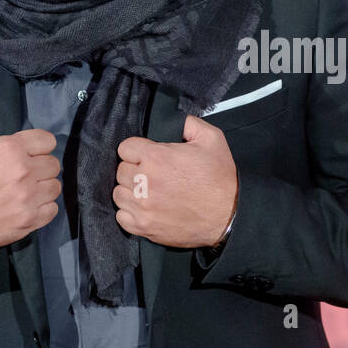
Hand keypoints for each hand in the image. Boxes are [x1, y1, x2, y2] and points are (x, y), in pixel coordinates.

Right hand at [0, 114, 61, 249]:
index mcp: (10, 148)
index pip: (48, 141)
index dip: (39, 146)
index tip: (31, 152)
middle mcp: (23, 171)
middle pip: (53, 164)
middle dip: (41, 167)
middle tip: (26, 173)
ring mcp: (28, 197)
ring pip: (54, 186)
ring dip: (43, 187)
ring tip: (28, 190)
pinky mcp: (30, 219)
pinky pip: (52, 209)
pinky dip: (43, 208)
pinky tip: (29, 205)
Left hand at [113, 114, 237, 247]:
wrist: (229, 215)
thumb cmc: (220, 178)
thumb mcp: (211, 138)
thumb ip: (188, 123)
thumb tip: (175, 121)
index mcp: (156, 157)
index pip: (125, 148)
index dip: (137, 150)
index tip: (148, 155)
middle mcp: (145, 181)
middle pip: (121, 170)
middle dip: (135, 169)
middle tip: (153, 173)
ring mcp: (143, 206)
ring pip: (119, 193)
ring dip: (131, 190)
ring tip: (148, 191)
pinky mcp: (144, 226)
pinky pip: (122, 216)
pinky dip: (130, 212)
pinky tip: (146, 207)